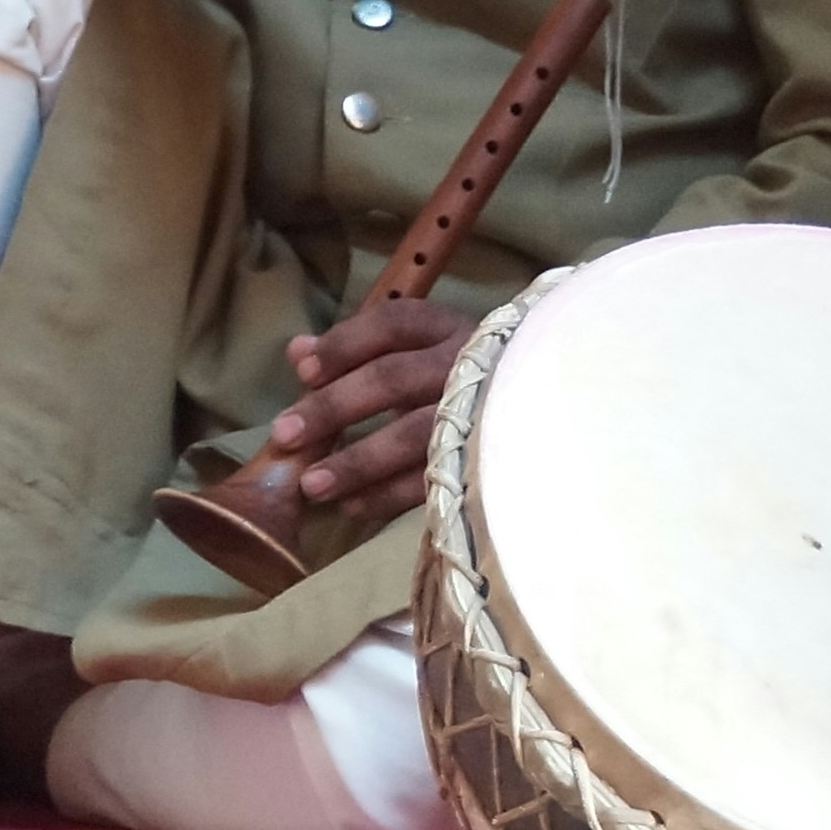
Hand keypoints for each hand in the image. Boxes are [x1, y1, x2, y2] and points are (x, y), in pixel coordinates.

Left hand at [238, 288, 495, 547]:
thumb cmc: (456, 377)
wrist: (544, 409)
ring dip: (357, 461)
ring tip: (311, 485)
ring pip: (413, 434)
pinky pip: (432, 478)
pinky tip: (353, 505)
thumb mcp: (413, 351)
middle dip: (334, 407)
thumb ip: (355, 350)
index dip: (343, 345)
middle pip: (392, 378)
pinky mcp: (486, 459)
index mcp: (444, 328)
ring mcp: (479, 412)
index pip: (390, 324)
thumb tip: (297, 351)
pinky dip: (389, 495)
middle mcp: (463, 364)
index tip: (304, 371)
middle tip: (286, 434)